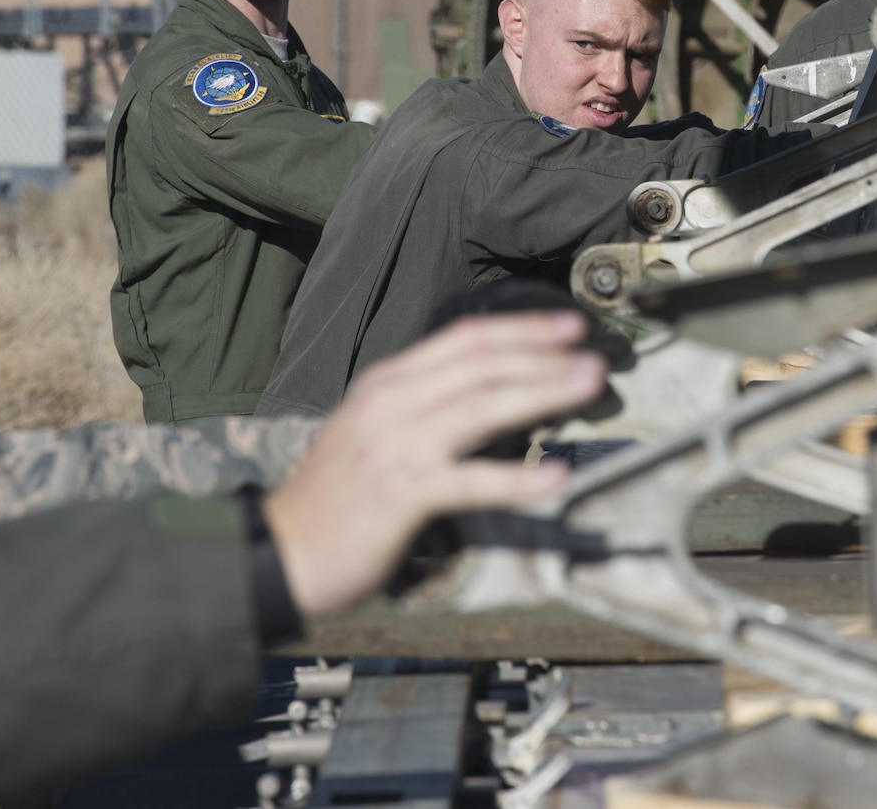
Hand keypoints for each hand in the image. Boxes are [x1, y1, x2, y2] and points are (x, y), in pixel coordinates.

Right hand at [263, 311, 603, 618]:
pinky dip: (519, 479)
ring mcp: (395, 446)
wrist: (280, 552)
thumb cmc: (335, 496)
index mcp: (386, 382)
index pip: (464, 339)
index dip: (521, 327)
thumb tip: (488, 388)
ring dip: (543, 393)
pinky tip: (557, 477)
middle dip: (544, 355)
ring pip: (483, 407)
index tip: (569, 325)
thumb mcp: (370, 428)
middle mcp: (391, 403)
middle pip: (481, 364)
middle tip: (595, 355)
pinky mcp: (401, 493)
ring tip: (588, 388)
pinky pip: (471, 480)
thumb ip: (420, 404)